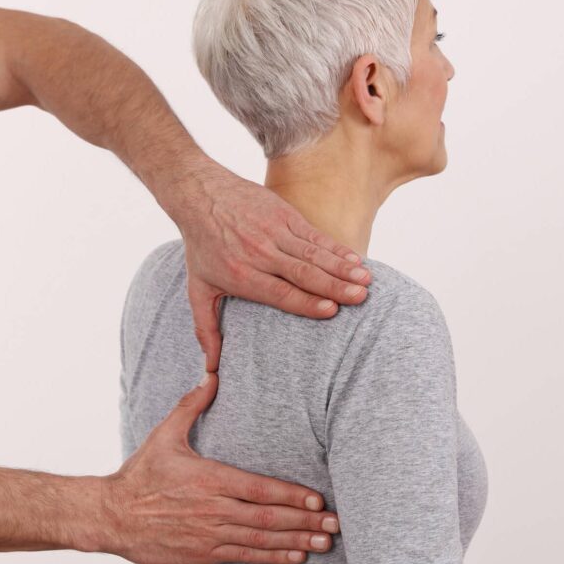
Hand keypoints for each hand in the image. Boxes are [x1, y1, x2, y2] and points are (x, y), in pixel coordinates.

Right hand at [100, 373, 339, 563]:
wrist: (113, 515)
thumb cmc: (140, 474)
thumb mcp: (164, 434)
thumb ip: (191, 405)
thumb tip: (211, 376)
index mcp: (208, 478)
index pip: (258, 490)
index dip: (291, 496)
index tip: (317, 499)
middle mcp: (214, 509)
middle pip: (268, 518)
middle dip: (305, 522)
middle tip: (335, 524)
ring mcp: (210, 534)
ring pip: (261, 540)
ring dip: (296, 542)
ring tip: (324, 543)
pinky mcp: (204, 553)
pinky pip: (245, 556)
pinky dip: (272, 557)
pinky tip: (295, 555)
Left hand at [175, 164, 372, 369]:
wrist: (200, 194)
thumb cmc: (201, 246)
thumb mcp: (198, 288)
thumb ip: (206, 328)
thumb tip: (210, 368)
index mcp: (241, 275)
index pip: (279, 292)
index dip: (306, 302)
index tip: (331, 311)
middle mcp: (259, 254)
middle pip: (302, 274)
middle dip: (333, 287)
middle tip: (360, 298)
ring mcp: (273, 232)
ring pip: (313, 253)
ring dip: (341, 267)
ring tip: (365, 281)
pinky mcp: (284, 215)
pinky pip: (314, 235)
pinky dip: (336, 248)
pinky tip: (354, 260)